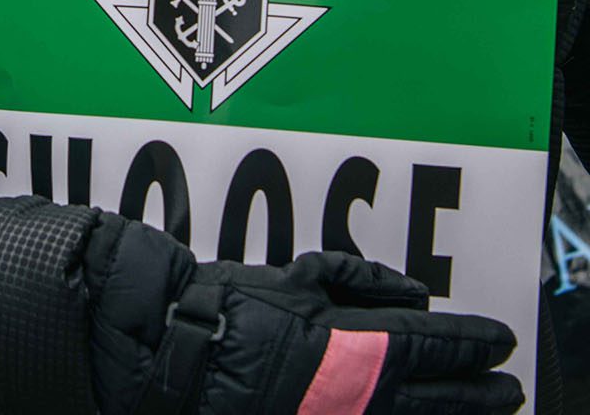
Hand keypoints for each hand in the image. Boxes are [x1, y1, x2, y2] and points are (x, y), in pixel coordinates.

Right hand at [93, 230, 521, 414]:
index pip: (433, 345)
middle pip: (442, 396)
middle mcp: (358, 393)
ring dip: (456, 414)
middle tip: (508, 387)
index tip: (498, 339)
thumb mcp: (296, 279)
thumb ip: (359, 282)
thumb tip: (412, 293)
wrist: (172, 354)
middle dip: (480, 392)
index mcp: (353, 347)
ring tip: (482, 410)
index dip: (472, 343)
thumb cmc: (226, 310)